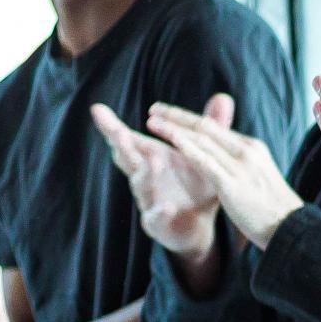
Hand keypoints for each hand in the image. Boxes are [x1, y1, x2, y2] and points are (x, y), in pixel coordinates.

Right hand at [89, 98, 224, 261]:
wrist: (200, 225)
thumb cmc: (195, 185)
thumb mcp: (202, 154)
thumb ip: (207, 128)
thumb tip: (223, 96)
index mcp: (151, 157)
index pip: (128, 140)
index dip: (112, 126)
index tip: (97, 109)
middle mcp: (144, 177)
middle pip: (129, 160)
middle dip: (123, 147)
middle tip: (119, 133)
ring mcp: (148, 200)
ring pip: (141, 186)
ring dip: (145, 175)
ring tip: (153, 161)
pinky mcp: (158, 224)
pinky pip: (156, 217)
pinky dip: (160, 211)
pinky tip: (167, 206)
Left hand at [145, 96, 302, 246]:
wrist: (291, 228)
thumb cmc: (273, 207)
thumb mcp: (257, 175)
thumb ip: (239, 162)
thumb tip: (223, 155)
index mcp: (251, 148)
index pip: (215, 127)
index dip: (189, 118)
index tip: (168, 112)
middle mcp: (246, 151)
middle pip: (206, 127)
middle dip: (177, 116)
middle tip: (153, 108)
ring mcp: (240, 167)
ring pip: (203, 141)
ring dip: (175, 129)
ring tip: (152, 121)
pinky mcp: (232, 185)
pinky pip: (206, 162)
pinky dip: (188, 148)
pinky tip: (172, 139)